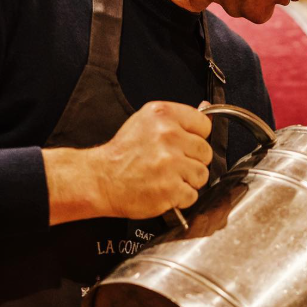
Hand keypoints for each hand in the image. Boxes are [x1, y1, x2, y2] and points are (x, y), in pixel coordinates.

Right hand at [45, 101, 212, 223]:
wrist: (101, 180)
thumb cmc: (123, 154)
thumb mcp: (146, 123)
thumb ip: (178, 119)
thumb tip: (206, 108)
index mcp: (163, 115)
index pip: (204, 124)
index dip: (196, 138)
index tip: (183, 145)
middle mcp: (168, 136)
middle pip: (205, 152)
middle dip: (192, 161)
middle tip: (171, 165)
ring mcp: (170, 163)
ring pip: (202, 175)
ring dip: (188, 181)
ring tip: (167, 178)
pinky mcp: (170, 188)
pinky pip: (192, 195)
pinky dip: (180, 198)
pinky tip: (163, 190)